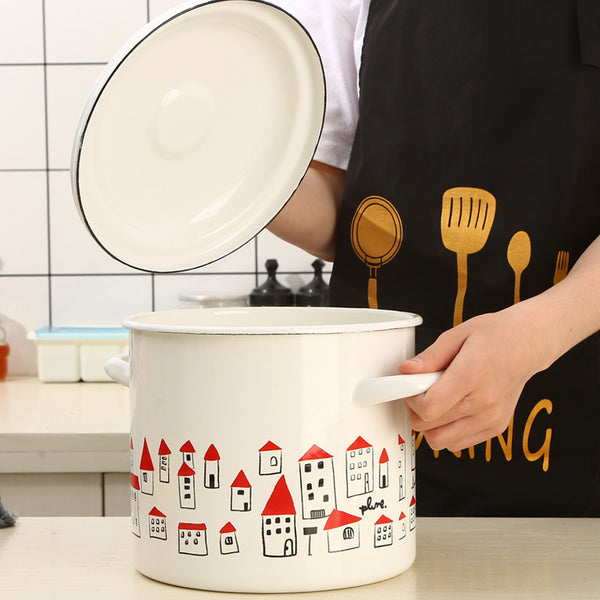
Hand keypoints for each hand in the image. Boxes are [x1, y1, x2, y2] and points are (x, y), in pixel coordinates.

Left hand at [398, 305, 554, 451]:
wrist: (528, 344)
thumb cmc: (495, 336)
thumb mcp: (457, 335)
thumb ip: (430, 356)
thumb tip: (406, 370)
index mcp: (472, 376)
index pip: (428, 407)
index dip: (411, 399)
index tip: (412, 387)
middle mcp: (484, 402)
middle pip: (430, 428)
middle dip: (416, 412)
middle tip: (421, 392)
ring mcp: (492, 418)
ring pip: (441, 441)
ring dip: (430, 425)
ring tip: (436, 401)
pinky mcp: (496, 428)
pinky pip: (458, 444)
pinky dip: (447, 431)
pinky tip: (452, 409)